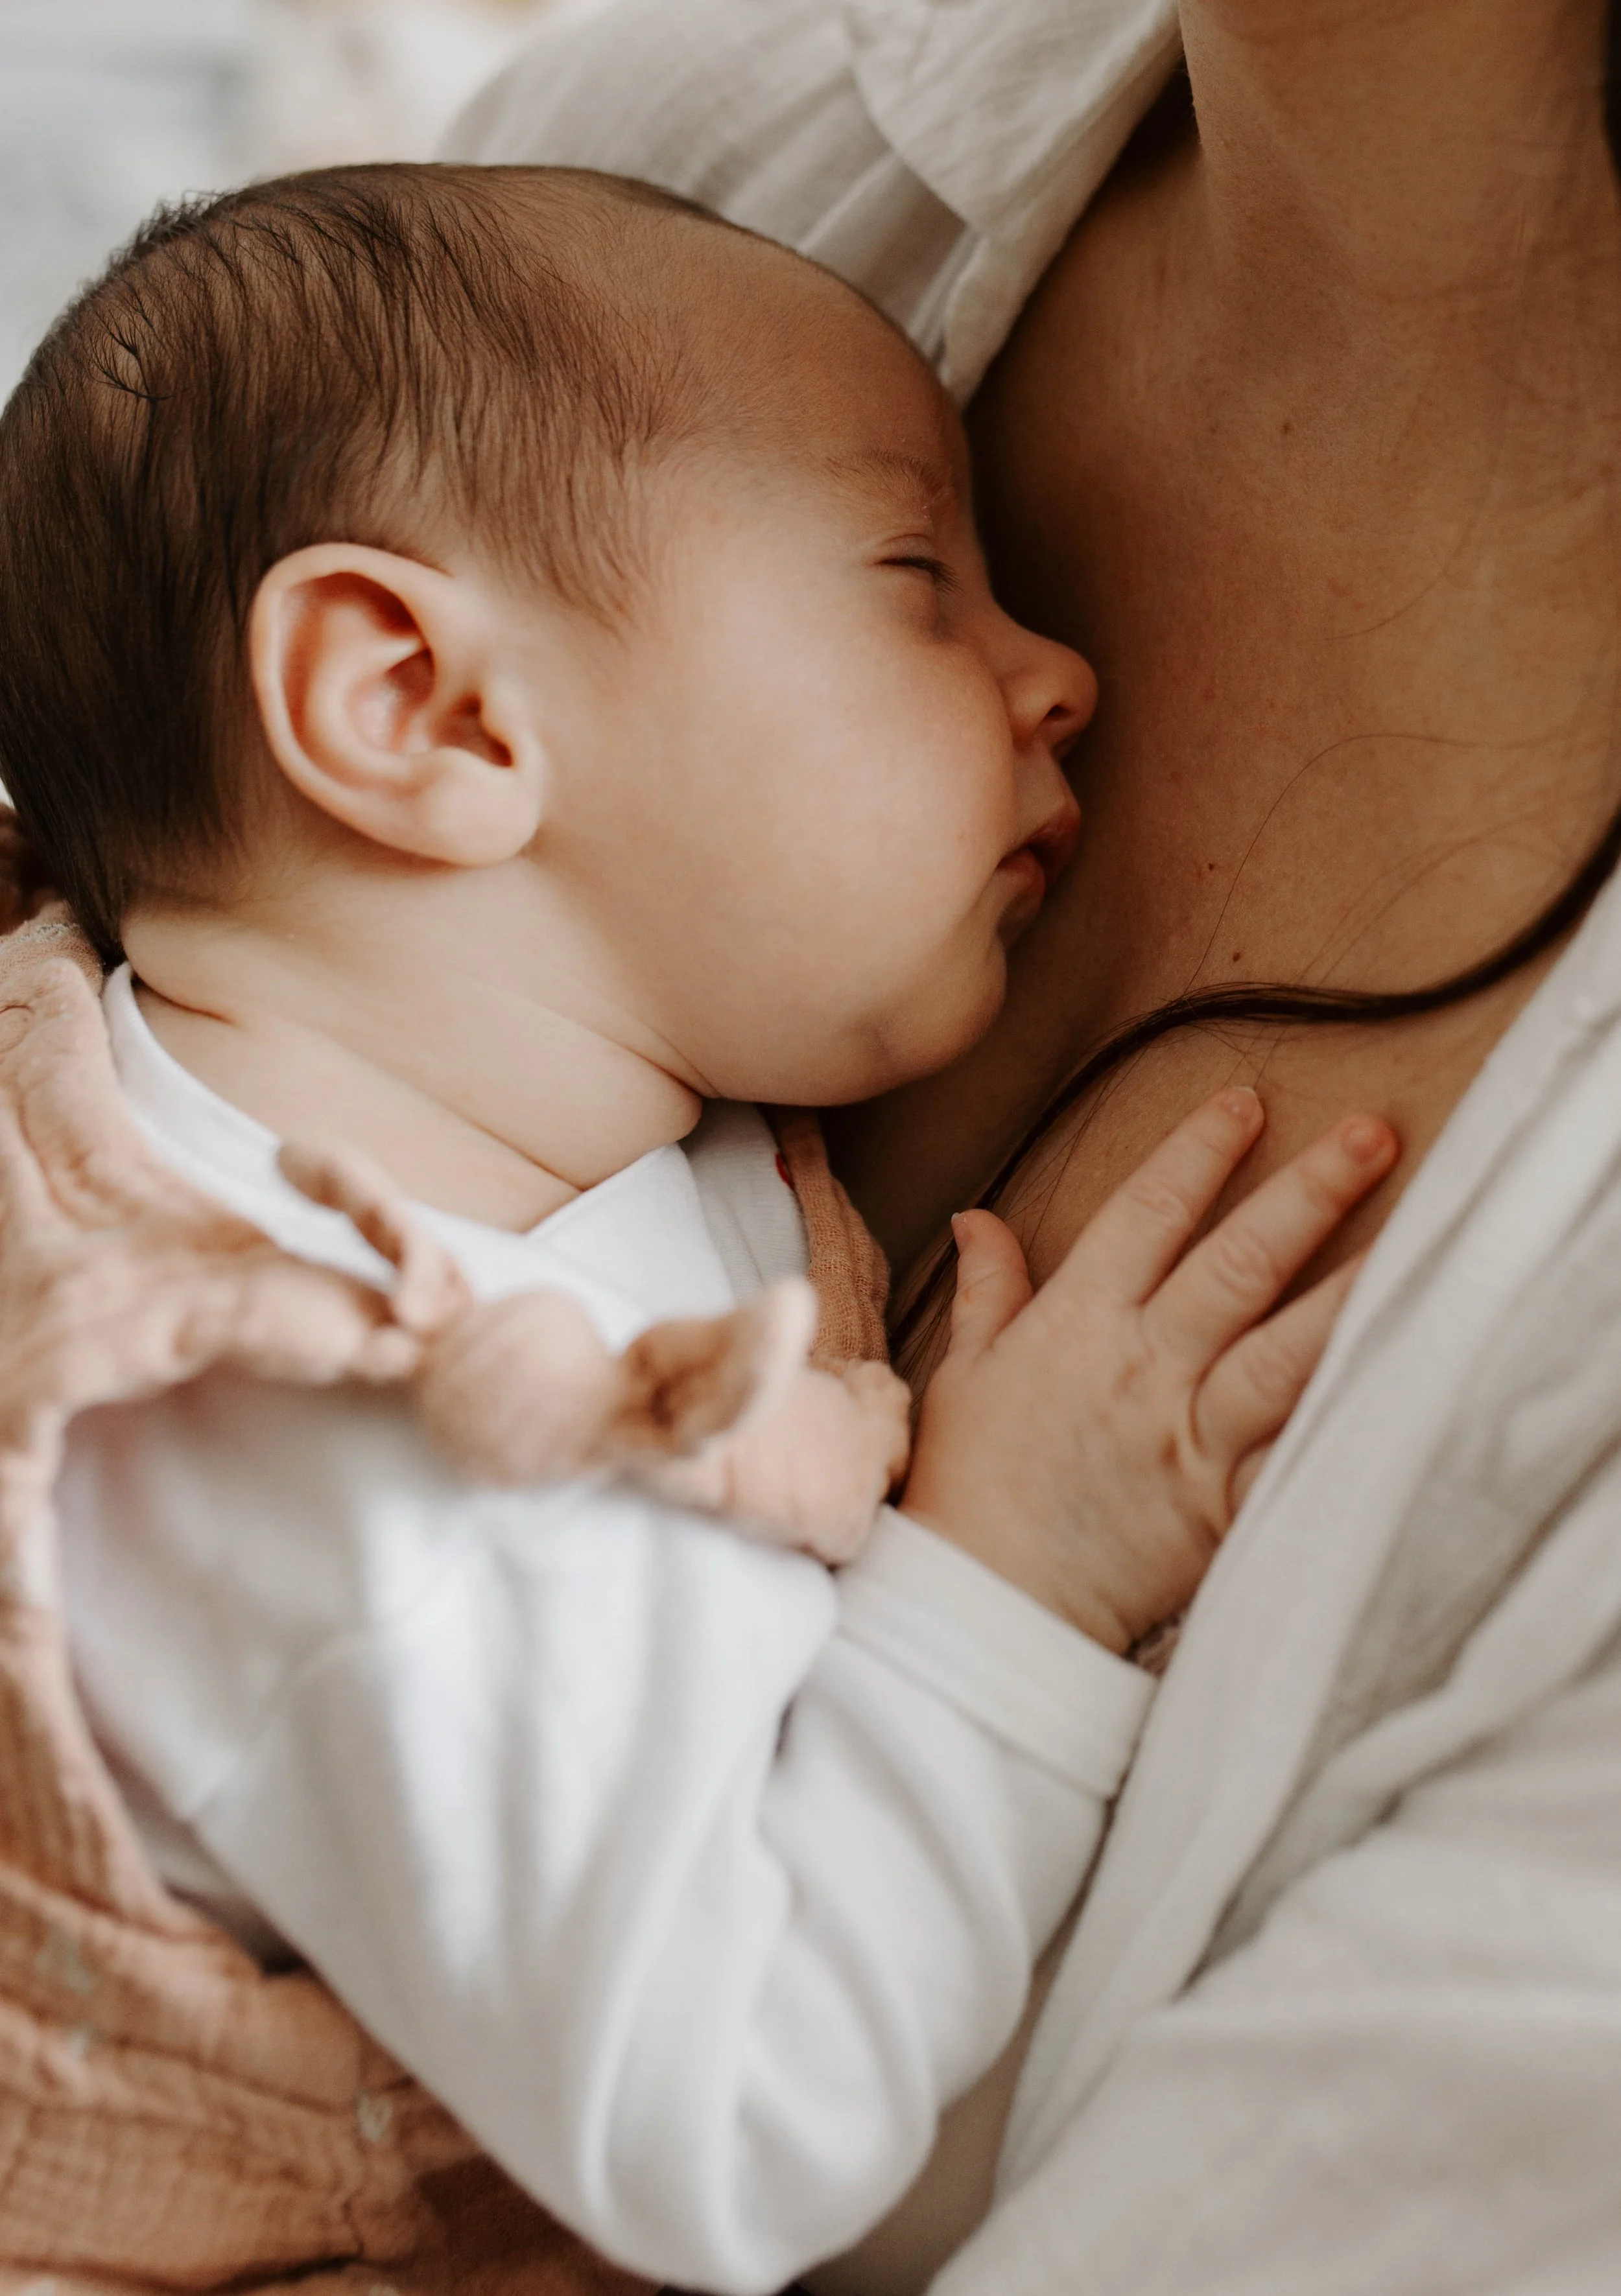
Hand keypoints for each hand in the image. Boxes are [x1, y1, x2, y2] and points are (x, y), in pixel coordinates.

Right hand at [900, 1088, 1396, 1651]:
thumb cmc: (970, 1489)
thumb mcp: (960, 1375)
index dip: (1199, 1152)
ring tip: (1415, 1237)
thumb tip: (980, 1216)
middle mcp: (1141, 1366)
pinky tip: (1398, 1368)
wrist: (991, 1607)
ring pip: (1284, 1350)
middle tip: (1371, 1133)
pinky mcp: (1223, 1505)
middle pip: (1237, 1265)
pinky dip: (1346, 1411)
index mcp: (1077, 1324)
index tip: (1246, 1103)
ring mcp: (1188, 1435)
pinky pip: (1296, 1450)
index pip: (1147, 1213)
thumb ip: (987, 1290)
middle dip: (1306, 1194)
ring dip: (1351, 1291)